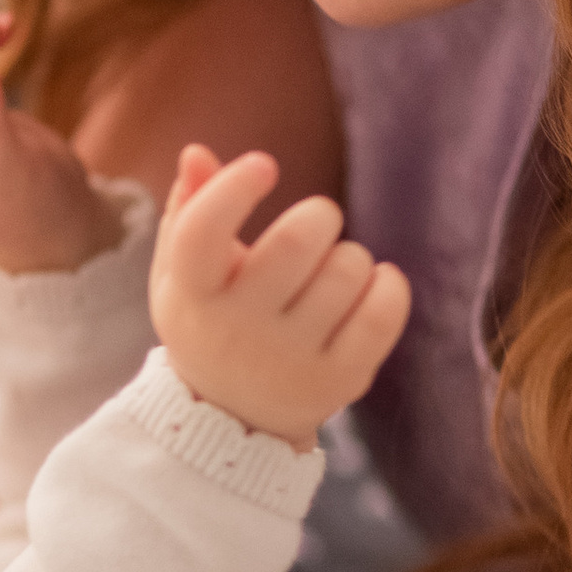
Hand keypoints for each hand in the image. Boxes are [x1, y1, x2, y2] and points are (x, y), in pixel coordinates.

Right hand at [150, 142, 409, 445]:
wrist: (233, 418)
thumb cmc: (211, 321)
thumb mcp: (183, 274)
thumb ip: (188, 211)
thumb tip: (198, 152)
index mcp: (193, 294)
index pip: (202, 232)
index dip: (233, 189)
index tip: (265, 165)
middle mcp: (237, 330)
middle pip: (297, 240)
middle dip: (319, 216)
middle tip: (316, 224)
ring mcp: (290, 360)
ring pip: (348, 267)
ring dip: (348, 257)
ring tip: (329, 276)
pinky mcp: (338, 381)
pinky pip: (384, 310)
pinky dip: (388, 285)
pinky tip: (374, 285)